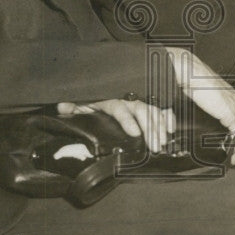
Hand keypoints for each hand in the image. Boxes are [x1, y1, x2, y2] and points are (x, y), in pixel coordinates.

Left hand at [56, 99, 174, 153]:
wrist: (95, 90)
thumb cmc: (88, 100)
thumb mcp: (79, 102)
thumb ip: (72, 106)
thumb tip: (63, 106)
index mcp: (108, 99)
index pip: (120, 108)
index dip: (127, 120)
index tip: (134, 133)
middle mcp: (125, 99)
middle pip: (141, 110)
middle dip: (150, 127)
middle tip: (155, 144)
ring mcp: (136, 102)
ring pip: (152, 110)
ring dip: (159, 125)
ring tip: (163, 141)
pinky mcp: (144, 107)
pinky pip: (159, 109)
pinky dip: (167, 117)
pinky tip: (171, 128)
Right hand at [164, 46, 234, 165]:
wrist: (191, 74)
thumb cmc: (193, 79)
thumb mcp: (201, 94)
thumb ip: (205, 103)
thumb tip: (198, 110)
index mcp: (230, 95)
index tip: (231, 139)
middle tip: (234, 151)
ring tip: (233, 155)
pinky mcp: (231, 116)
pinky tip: (232, 153)